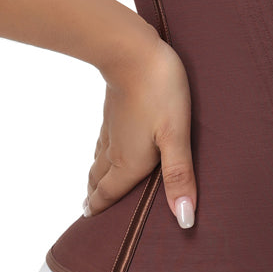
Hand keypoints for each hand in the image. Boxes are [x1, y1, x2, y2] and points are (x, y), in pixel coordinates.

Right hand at [84, 33, 195, 228]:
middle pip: (99, 179)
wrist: (130, 49)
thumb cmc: (159, 92)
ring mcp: (112, 128)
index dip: (100, 209)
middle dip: (95, 197)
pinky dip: (100, 154)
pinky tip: (106, 147)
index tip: (88, 222)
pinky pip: (102, 140)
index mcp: (128, 162)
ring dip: (95, 176)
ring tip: (94, 187)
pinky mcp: (113, 109)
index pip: (110, 193)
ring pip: (98, 159)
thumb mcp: (175, 137)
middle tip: (89, 211)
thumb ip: (179, 177)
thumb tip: (183, 220)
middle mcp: (115, 149)